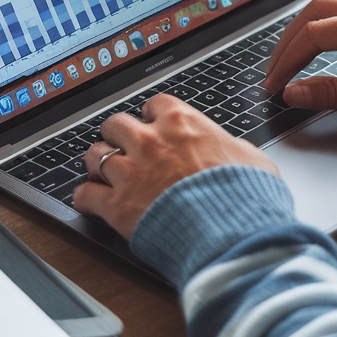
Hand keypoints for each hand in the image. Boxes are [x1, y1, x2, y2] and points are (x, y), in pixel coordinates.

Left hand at [74, 94, 277, 238]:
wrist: (231, 232)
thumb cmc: (246, 197)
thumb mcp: (251, 158)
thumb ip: (229, 147)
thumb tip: (230, 151)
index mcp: (182, 123)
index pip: (155, 104)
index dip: (152, 116)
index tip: (153, 124)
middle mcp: (150, 142)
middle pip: (115, 123)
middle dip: (118, 135)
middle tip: (124, 148)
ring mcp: (130, 172)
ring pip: (94, 155)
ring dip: (98, 164)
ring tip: (105, 174)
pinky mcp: (117, 206)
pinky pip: (85, 194)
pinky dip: (86, 198)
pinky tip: (92, 202)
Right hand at [264, 0, 336, 115]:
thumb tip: (296, 92)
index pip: (316, 34)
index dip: (288, 61)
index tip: (275, 86)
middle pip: (316, 10)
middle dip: (287, 41)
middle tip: (272, 72)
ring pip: (330, 4)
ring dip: (303, 29)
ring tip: (287, 58)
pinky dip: (323, 25)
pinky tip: (319, 43)